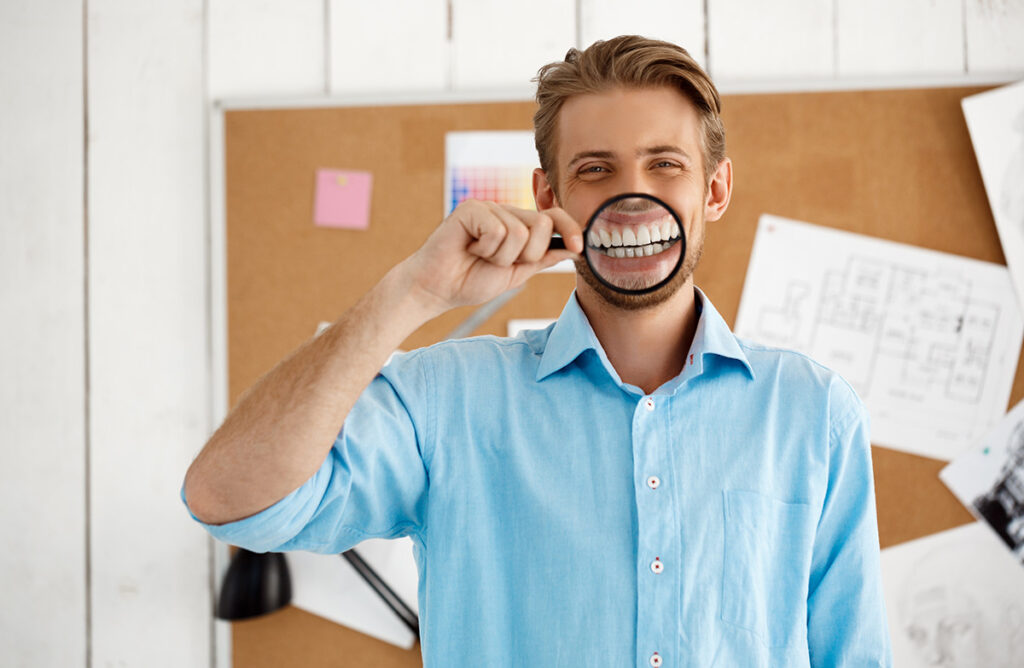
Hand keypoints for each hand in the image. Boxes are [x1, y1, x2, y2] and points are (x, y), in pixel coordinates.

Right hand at [400, 200, 582, 313]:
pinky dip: (486, 250)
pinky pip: (498, 231)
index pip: (553, 217)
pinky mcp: (470, 208)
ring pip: (520, 232)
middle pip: (543, 224)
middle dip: (526, 254)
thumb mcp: (517, 272)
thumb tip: (574, 249)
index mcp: (518, 225)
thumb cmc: (471, 280)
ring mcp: (488, 207)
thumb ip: (543, 258)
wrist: (437, 289)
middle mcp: (506, 212)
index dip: (570, 229)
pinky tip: (470, 250)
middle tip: (499, 262)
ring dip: (501, 257)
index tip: (580, 247)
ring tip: (480, 257)